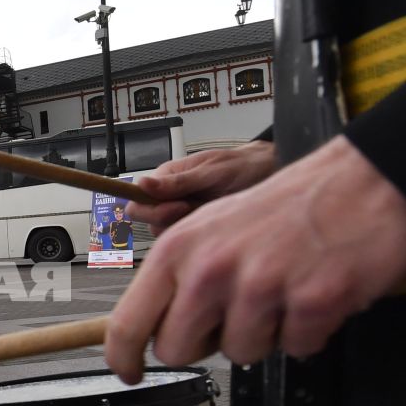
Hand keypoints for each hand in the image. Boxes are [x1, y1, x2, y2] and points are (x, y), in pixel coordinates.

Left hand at [105, 136, 405, 382]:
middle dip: (205, 343)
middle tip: (235, 314)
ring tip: (284, 292)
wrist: (367, 181)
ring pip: (241, 354)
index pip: (129, 322)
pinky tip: (315, 294)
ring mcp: (262, 287)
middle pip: (179, 351)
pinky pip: (298, 349)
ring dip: (266, 334)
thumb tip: (158, 326)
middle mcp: (213, 268)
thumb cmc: (291, 205)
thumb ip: (181, 276)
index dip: (123, 357)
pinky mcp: (312, 303)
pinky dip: (311, 331)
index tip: (129, 371)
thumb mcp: (213, 226)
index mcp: (181, 248)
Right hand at [126, 141, 278, 231]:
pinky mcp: (193, 226)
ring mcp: (180, 212)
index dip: (151, 209)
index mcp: (166, 177)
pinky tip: (215, 220)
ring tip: (212, 210)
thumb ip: (178, 181)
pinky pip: (184, 238)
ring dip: (188, 226)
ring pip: (165, 232)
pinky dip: (199, 233)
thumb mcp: (212, 171)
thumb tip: (143, 183)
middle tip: (197, 208)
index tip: (178, 206)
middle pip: (148, 220)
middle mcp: (168, 195)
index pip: (136, 200)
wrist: (268, 174)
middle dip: (171, 219)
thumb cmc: (243, 167)